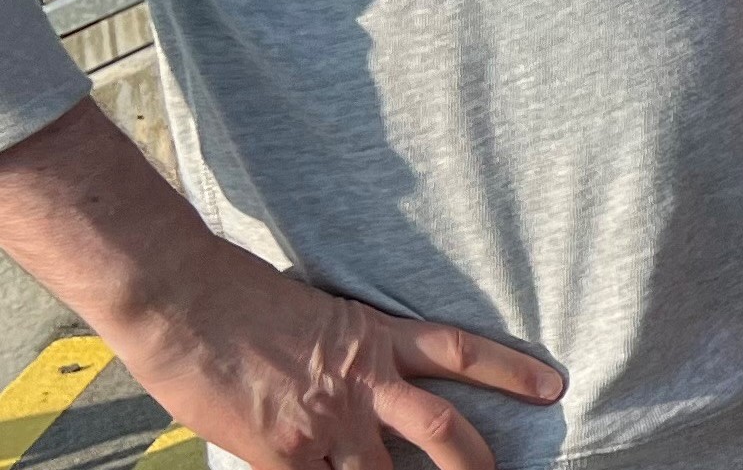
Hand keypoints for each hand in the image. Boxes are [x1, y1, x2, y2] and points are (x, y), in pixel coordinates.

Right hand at [106, 235, 564, 469]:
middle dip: (476, 463)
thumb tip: (360, 379)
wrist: (182, 299)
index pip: (459, 352)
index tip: (553, 386)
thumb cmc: (238, 297)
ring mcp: (323, 423)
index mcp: (373, 340)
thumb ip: (346, 350)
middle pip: (443, 429)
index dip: (510, 370)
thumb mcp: (315, 314)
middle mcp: (360, 384)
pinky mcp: (279, 454)